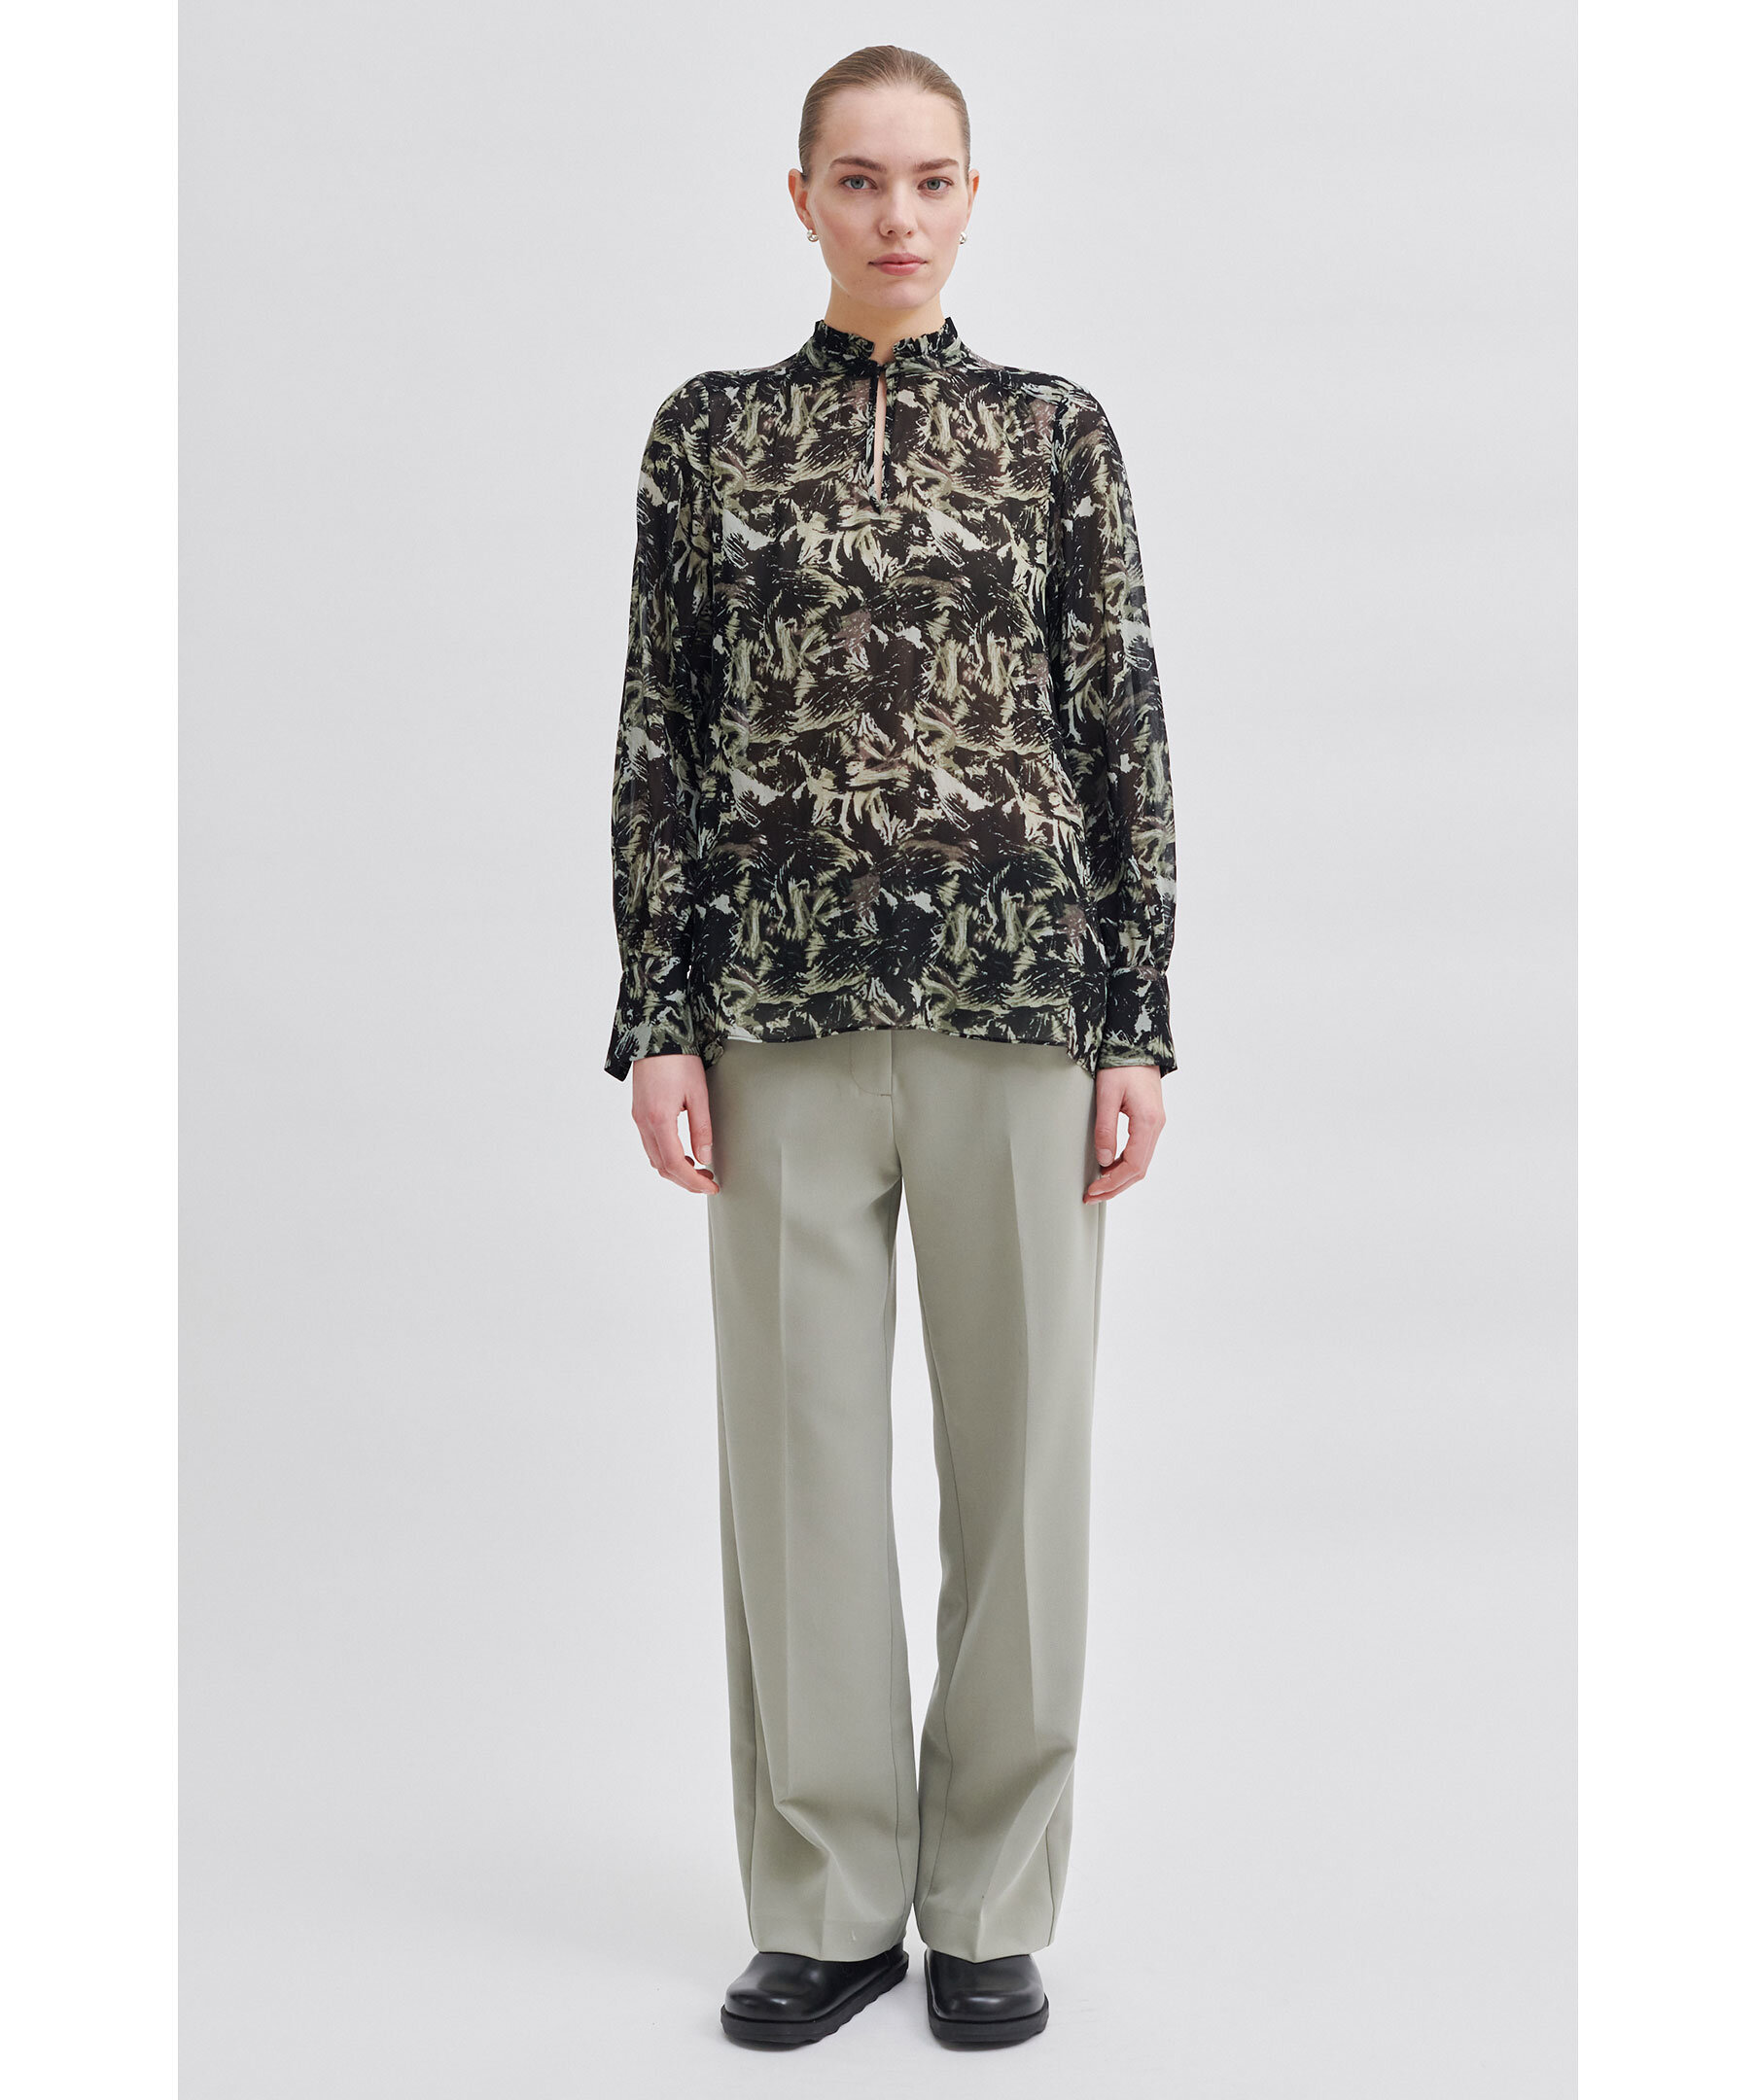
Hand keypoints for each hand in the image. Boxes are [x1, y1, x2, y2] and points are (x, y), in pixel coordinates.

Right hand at [629, 1052, 719, 1193]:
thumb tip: (705, 1157)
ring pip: (654, 1158)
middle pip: (662, 1166)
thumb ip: (702, 1128)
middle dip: (685, 1180)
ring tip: (698, 1169)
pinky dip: (666, 1156)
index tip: (711, 1186)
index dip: (693, 1181)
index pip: (674, 1164)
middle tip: (708, 1181)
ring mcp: (638, 1118)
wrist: (655, 1035)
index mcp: (659, 1119)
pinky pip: (650, 1144)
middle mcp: (644, 1122)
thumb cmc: (678, 1059)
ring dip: (675, 1169)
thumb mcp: (698, 1093)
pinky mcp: (639, 1112)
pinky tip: (682, 1153)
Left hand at [1083, 1063, 1164, 1201]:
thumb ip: (1106, 1127)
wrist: (1137, 1043)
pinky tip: (1108, 1168)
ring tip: (1097, 1187)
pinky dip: (1124, 1165)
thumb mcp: (1107, 1093)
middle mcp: (1155, 1126)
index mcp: (1147, 1121)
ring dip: (1119, 1178)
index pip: (1133, 1165)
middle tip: (1091, 1196)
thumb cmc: (1121, 1064)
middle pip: (1139, 1170)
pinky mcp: (1149, 1121)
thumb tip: (1103, 1159)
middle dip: (1115, 1187)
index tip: (1093, 1190)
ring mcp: (1154, 1124)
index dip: (1113, 1183)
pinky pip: (1139, 1152)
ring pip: (1140, 1163)